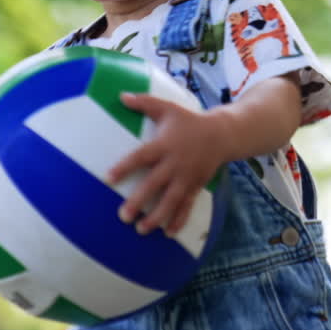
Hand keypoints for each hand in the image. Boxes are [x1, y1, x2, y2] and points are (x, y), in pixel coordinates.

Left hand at [108, 93, 230, 237]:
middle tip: (123, 216)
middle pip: (155, 184)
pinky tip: (167, 233)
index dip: (124, 167)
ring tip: (141, 230)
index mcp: (164, 144)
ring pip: (171, 200)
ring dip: (157, 217)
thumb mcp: (168, 108)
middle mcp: (175, 163)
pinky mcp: (195, 186)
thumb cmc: (189, 121)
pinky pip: (186, 206)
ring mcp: (186, 177)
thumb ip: (144, 102)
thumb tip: (121, 96)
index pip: (141, 157)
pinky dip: (178, 220)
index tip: (108, 178)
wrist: (222, 134)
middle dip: (139, 201)